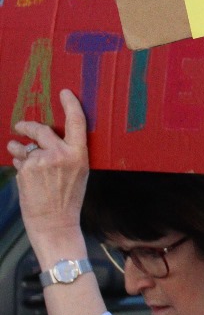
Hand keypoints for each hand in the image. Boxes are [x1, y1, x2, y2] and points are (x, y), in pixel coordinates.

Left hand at [10, 90, 90, 249]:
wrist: (54, 222)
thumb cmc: (68, 199)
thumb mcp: (77, 173)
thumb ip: (66, 155)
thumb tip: (46, 140)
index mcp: (79, 154)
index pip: (77, 122)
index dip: (71, 104)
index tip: (65, 92)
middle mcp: (60, 154)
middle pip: (41, 129)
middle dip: (27, 126)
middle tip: (19, 126)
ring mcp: (41, 161)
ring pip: (26, 147)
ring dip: (18, 147)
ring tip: (14, 147)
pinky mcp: (25, 170)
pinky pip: (20, 161)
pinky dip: (19, 165)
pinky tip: (23, 175)